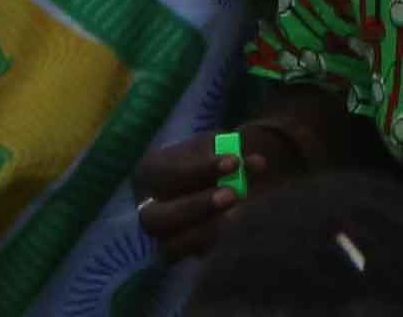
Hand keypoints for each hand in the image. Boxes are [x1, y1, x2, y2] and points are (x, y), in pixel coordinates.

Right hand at [135, 115, 340, 261]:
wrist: (226, 178)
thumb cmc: (223, 155)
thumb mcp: (222, 143)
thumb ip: (230, 148)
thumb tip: (253, 156)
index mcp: (152, 171)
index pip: (162, 172)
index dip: (196, 166)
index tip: (235, 158)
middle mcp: (149, 206)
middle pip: (156, 218)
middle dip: (196, 205)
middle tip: (234, 192)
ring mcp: (166, 236)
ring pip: (169, 246)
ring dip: (206, 229)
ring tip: (242, 213)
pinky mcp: (185, 254)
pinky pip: (193, 258)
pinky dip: (218, 243)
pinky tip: (247, 229)